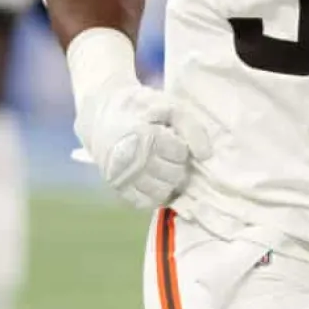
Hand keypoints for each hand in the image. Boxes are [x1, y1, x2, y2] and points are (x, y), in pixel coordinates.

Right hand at [73, 84, 211, 209]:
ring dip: (169, 180)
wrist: (102, 112)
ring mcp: (121, 176)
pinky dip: (154, 194)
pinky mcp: (116, 187)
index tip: (173, 138)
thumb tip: (206, 155)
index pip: (180, 155)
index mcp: (144, 137)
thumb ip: (192, 128)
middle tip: (170, 153)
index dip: (182, 146)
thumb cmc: (141, 108)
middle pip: (174, 176)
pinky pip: (144, 203)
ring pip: (162, 192)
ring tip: (163, 165)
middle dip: (178, 165)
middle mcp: (130, 160)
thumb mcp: (169, 106)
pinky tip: (155, 178)